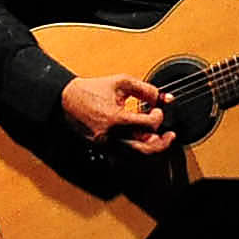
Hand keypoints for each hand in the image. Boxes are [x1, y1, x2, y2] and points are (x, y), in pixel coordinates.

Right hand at [59, 72, 174, 154]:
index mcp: (116, 119)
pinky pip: (126, 155)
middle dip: (162, 143)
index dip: (158, 116)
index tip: (157, 110)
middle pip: (145, 148)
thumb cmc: (91, 90)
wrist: (67, 100)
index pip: (148, 124)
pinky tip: (142, 141)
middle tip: (170, 136)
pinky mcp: (103, 149)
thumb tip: (163, 98)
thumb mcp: (121, 82)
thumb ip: (145, 89)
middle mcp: (111, 136)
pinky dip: (137, 150)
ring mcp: (107, 145)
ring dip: (151, 148)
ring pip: (136, 156)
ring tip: (159, 139)